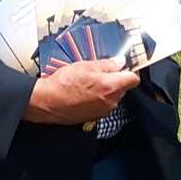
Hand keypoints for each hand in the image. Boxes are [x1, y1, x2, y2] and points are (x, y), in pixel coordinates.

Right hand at [22, 57, 138, 125]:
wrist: (47, 102)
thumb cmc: (63, 84)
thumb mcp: (86, 66)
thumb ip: (107, 64)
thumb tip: (120, 62)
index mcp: (110, 87)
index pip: (133, 79)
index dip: (129, 71)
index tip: (123, 66)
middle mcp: (110, 102)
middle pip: (123, 88)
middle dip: (115, 79)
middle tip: (99, 72)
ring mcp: (103, 111)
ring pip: (113, 97)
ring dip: (106, 89)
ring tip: (88, 82)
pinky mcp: (94, 117)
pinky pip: (103, 105)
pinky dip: (98, 98)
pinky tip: (84, 92)